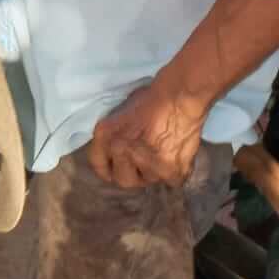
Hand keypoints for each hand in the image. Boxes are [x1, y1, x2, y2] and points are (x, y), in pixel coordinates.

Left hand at [88, 82, 208, 188]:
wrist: (179, 97)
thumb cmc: (150, 99)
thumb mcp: (119, 114)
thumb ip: (113, 136)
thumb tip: (114, 155)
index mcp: (105, 135)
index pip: (98, 165)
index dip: (109, 168)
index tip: (117, 169)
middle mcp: (121, 151)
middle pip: (123, 181)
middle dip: (132, 174)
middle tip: (143, 161)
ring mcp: (146, 164)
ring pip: (150, 180)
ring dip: (155, 171)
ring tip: (163, 151)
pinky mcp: (170, 172)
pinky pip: (171, 182)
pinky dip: (175, 173)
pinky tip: (176, 155)